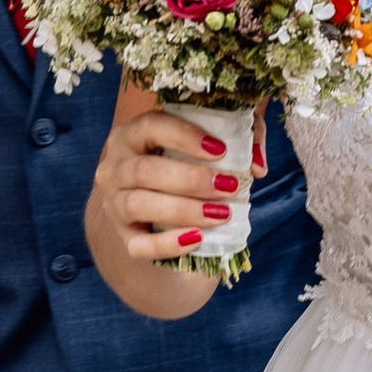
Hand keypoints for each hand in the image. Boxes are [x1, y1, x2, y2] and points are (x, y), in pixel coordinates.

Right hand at [91, 94, 265, 269]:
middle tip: (230, 185)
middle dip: (191, 179)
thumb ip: (242, 139)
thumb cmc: (184, 159)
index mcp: (131, 134)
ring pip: (139, 205)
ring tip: (221, 214)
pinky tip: (197, 238)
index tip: (221, 150)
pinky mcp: (124, 234)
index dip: (185, 136)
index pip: (151, 126)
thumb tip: (257, 167)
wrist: (155, 196)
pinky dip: (167, 245)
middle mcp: (114, 166)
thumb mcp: (212, 139)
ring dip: (184, 210)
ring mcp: (114, 202)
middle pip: (145, 171)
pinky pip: (138, 245)